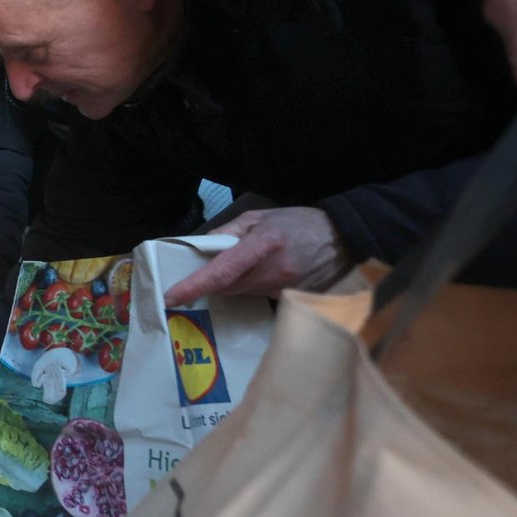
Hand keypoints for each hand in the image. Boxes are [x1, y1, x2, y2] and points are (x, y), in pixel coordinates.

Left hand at [162, 207, 352, 306]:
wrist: (345, 239)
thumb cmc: (299, 223)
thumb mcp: (260, 216)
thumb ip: (228, 231)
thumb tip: (203, 247)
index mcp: (264, 245)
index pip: (222, 271)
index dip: (195, 285)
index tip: (171, 296)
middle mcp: (274, 271)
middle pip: (228, 288)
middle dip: (212, 283)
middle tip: (204, 274)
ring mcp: (286, 289)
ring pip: (243, 295)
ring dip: (235, 284)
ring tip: (247, 266)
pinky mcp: (293, 301)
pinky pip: (261, 298)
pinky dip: (254, 288)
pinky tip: (264, 274)